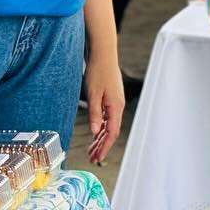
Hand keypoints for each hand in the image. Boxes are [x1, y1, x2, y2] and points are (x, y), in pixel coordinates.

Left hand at [83, 50, 124, 164]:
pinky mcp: (111, 96)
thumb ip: (94, 114)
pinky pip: (107, 116)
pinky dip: (101, 126)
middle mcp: (117, 106)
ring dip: (100, 137)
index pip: (111, 133)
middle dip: (102, 145)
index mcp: (115, 107)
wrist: (103, 52)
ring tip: (92, 148)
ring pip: (108, 124)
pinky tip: (95, 131)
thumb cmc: (98, 70)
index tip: (98, 157)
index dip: (104, 147)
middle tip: (93, 157)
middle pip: (110, 131)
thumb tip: (94, 132)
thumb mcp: (93, 94)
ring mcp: (114, 101)